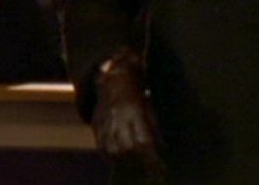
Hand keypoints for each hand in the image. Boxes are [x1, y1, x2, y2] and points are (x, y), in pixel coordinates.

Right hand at [92, 48, 164, 180]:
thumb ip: (154, 132)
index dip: (152, 160)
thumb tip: (160, 152)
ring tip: (138, 170)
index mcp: (134, 115)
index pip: (144, 144)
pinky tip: (124, 162)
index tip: (161, 171)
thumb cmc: (137, 99)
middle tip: (152, 173)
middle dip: (141, 165)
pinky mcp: (97, 130)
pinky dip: (115, 159)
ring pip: (115, 154)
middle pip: (129, 152)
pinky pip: (104, 151)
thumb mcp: (150, 111)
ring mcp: (105, 126)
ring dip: (128, 165)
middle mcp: (118, 121)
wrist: (113, 85)